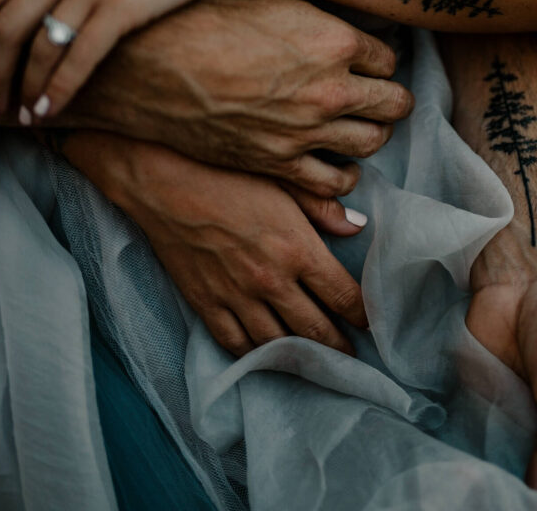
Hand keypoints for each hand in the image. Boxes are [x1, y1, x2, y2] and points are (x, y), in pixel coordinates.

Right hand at [61, 129, 369, 355]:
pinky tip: (267, 355)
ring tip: (318, 363)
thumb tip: (357, 226)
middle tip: (354, 356)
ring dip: (303, 357)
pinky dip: (256, 355)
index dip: (363, 314)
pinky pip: (236, 343)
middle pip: (317, 329)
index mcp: (298, 248)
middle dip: (340, 346)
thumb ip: (322, 206)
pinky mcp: (206, 304)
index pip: (343, 295)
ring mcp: (237, 297)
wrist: (163, 179)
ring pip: (279, 343)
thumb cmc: (226, 172)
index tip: (373, 321)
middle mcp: (272, 281)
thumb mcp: (283, 179)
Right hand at [69, 0, 412, 196]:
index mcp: (334, 39)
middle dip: (388, 99)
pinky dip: (342, 173)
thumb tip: (339, 25)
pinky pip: (334, 180)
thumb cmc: (202, 20)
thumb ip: (315, 18)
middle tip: (376, 95)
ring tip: (359, 125)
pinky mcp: (279, 163)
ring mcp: (306, 130)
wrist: (149, 64)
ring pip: (373, 143)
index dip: (377, 60)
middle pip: (394, 103)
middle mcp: (330, 88)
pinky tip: (334, 160)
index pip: (389, 58)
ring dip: (371, 133)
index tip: (367, 62)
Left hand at [467, 244, 536, 490]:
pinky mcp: (483, 396)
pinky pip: (471, 435)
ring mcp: (518, 416)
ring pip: (501, 465)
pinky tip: (450, 459)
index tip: (529, 506)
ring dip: (486, 472)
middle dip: (518, 491)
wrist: (525, 269)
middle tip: (490, 493)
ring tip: (464, 485)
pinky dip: (462, 448)